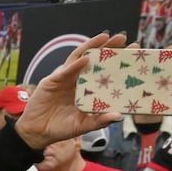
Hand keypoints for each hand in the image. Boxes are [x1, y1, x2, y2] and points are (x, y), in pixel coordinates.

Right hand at [13, 31, 129, 150]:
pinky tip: (86, 58)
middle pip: (94, 60)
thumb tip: (118, 116)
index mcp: (87, 89)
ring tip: (106, 37)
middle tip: (123, 38)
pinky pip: (66, 70)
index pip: (104, 71)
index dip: (117, 61)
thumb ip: (99, 121)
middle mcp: (77, 80)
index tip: (134, 53)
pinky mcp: (52, 81)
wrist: (38, 133)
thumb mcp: (83, 125)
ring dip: (92, 47)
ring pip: (80, 58)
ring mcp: (65, 78)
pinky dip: (76, 64)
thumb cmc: (61, 128)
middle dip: (108, 47)